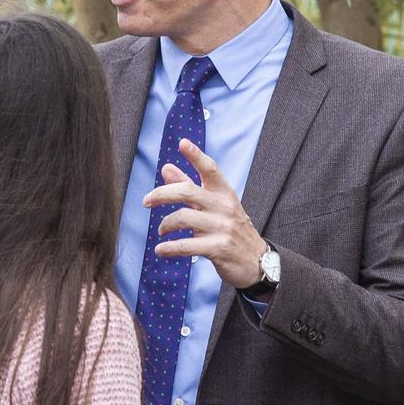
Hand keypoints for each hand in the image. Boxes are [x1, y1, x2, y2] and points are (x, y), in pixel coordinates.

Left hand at [146, 140, 267, 291]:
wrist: (257, 262)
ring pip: (183, 217)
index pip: (210, 169)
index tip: (183, 143)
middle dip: (161, 194)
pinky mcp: (218, 248)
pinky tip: (161, 250)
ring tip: (162, 231)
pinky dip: (169, 248)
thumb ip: (190, 187)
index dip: (196, 155)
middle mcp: (224, 207)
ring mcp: (222, 228)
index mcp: (224, 194)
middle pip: (187, 191)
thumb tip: (166, 168)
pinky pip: (186, 245)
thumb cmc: (231, 230)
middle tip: (146, 201)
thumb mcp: (216, 206)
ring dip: (165, 225)